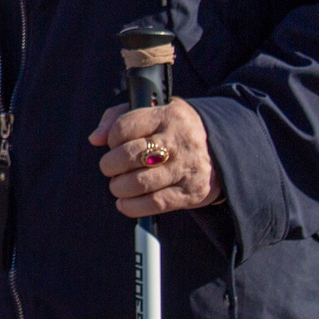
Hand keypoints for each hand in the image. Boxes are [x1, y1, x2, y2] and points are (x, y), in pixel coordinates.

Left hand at [89, 98, 223, 216]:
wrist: (222, 150)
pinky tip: (125, 203)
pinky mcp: (192, 192)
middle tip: (110, 168)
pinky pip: (154, 204)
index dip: (111, 139)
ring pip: (138, 183)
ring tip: (118, 185)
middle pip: (128, 156)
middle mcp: (178, 141)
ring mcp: (186, 168)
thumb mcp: (152, 111)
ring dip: (119, 187)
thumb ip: (117, 118)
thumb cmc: (174, 129)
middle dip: (110, 165)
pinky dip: (132, 207)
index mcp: (167, 116)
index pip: (123, 127)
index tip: (113, 145)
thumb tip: (95, 138)